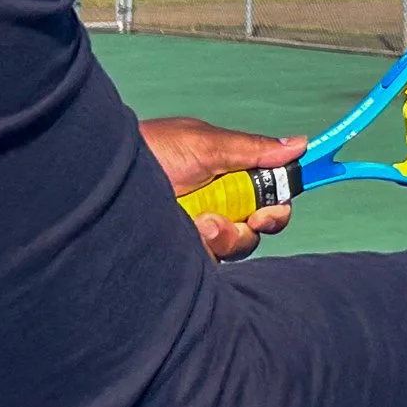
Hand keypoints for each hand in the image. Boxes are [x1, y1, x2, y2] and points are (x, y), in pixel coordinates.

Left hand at [139, 116, 308, 262]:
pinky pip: (210, 263)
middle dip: (257, 223)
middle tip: (250, 218)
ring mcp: (201, 229)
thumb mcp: (206, 144)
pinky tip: (187, 233)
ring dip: (226, 236)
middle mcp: (219, 203)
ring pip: (238, 247)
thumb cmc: (151, 150)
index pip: (269, 193)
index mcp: (229, 175)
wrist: (107, 179)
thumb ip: (253, 149)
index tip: (274, 208)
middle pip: (261, 226)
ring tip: (201, 222)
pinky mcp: (185, 250)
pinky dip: (204, 250)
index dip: (279, 204)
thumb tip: (298, 145)